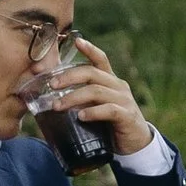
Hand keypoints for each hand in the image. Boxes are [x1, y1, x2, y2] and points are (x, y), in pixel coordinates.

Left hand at [40, 34, 154, 158]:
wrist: (135, 144)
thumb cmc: (110, 124)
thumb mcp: (96, 107)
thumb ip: (81, 101)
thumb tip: (50, 102)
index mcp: (110, 82)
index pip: (101, 60)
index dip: (90, 49)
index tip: (77, 40)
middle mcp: (118, 87)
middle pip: (92, 73)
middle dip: (69, 77)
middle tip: (51, 84)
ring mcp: (124, 100)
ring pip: (96, 91)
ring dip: (74, 97)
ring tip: (57, 106)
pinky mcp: (127, 116)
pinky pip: (109, 110)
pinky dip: (93, 112)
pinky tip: (81, 117)